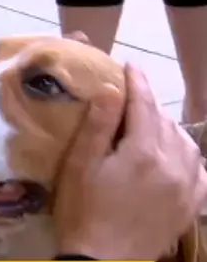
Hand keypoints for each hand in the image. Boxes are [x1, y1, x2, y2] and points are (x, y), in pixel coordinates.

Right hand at [53, 64, 206, 259]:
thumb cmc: (83, 210)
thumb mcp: (81, 165)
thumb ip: (99, 126)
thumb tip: (113, 90)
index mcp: (143, 152)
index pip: (144, 106)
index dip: (136, 82)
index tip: (130, 65)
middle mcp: (173, 165)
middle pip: (165, 122)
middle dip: (149, 105)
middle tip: (131, 98)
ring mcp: (187, 187)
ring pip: (186, 143)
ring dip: (168, 127)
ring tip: (151, 124)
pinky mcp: (189, 205)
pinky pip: (199, 170)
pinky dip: (188, 155)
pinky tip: (177, 155)